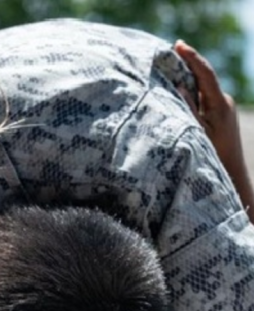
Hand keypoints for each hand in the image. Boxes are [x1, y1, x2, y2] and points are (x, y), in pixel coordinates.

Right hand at [175, 40, 253, 217]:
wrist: (231, 176)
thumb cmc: (211, 156)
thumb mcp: (195, 130)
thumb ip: (186, 106)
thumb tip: (177, 84)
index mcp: (219, 103)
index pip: (204, 73)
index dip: (191, 57)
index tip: (178, 45)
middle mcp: (224, 102)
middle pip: (203, 77)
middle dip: (186, 65)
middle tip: (168, 53)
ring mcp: (223, 109)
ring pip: (202, 89)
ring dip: (187, 80)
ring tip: (169, 71)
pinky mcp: (220, 117)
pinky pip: (203, 99)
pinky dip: (190, 93)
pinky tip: (177, 93)